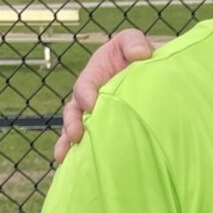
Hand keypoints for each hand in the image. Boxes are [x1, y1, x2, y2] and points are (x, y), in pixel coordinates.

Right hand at [54, 29, 154, 162]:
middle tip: (76, 136)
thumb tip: (140, 54)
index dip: (86, 95)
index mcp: (93, 77)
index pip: (84, 86)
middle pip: (73, 112)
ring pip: (74, 131)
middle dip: (72, 124)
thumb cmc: (136, 54)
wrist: (147, 73)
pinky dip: (79, 156)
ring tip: (65, 158)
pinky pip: (87, 144)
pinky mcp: (101, 129)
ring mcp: (92, 116)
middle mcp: (88, 99)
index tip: (93, 105)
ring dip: (68, 144)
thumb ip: (133, 42)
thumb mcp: (132, 42)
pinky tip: (76, 169)